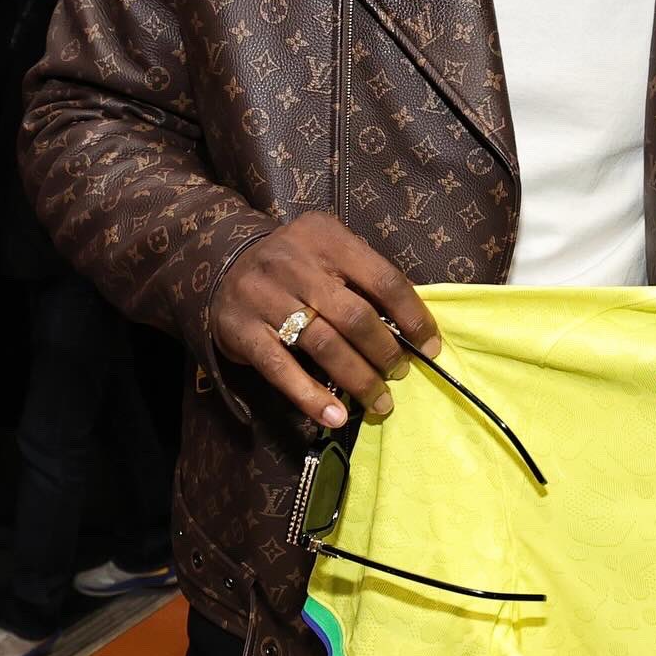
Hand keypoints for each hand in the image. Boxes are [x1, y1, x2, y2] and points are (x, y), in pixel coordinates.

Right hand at [211, 212, 440, 428]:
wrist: (225, 263)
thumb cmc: (297, 264)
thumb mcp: (330, 252)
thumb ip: (364, 278)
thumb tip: (414, 327)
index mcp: (327, 238)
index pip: (384, 279)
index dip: (412, 316)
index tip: (430, 346)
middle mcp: (294, 264)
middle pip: (354, 316)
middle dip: (385, 352)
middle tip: (400, 374)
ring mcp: (264, 297)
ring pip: (323, 345)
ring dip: (357, 379)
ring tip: (379, 402)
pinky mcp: (241, 330)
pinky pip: (281, 369)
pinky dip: (311, 397)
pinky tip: (334, 417)